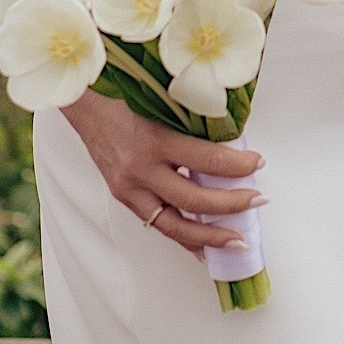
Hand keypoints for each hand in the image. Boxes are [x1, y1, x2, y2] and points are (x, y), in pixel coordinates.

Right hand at [62, 89, 266, 263]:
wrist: (85, 104)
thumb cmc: (125, 96)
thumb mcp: (162, 102)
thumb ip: (192, 122)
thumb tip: (231, 139)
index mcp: (154, 139)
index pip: (206, 160)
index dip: (237, 165)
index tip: (257, 163)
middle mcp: (140, 169)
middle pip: (193, 199)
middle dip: (231, 205)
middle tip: (258, 201)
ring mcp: (129, 188)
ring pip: (174, 225)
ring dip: (209, 236)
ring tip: (235, 241)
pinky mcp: (123, 197)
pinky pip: (157, 224)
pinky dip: (183, 238)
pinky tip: (202, 248)